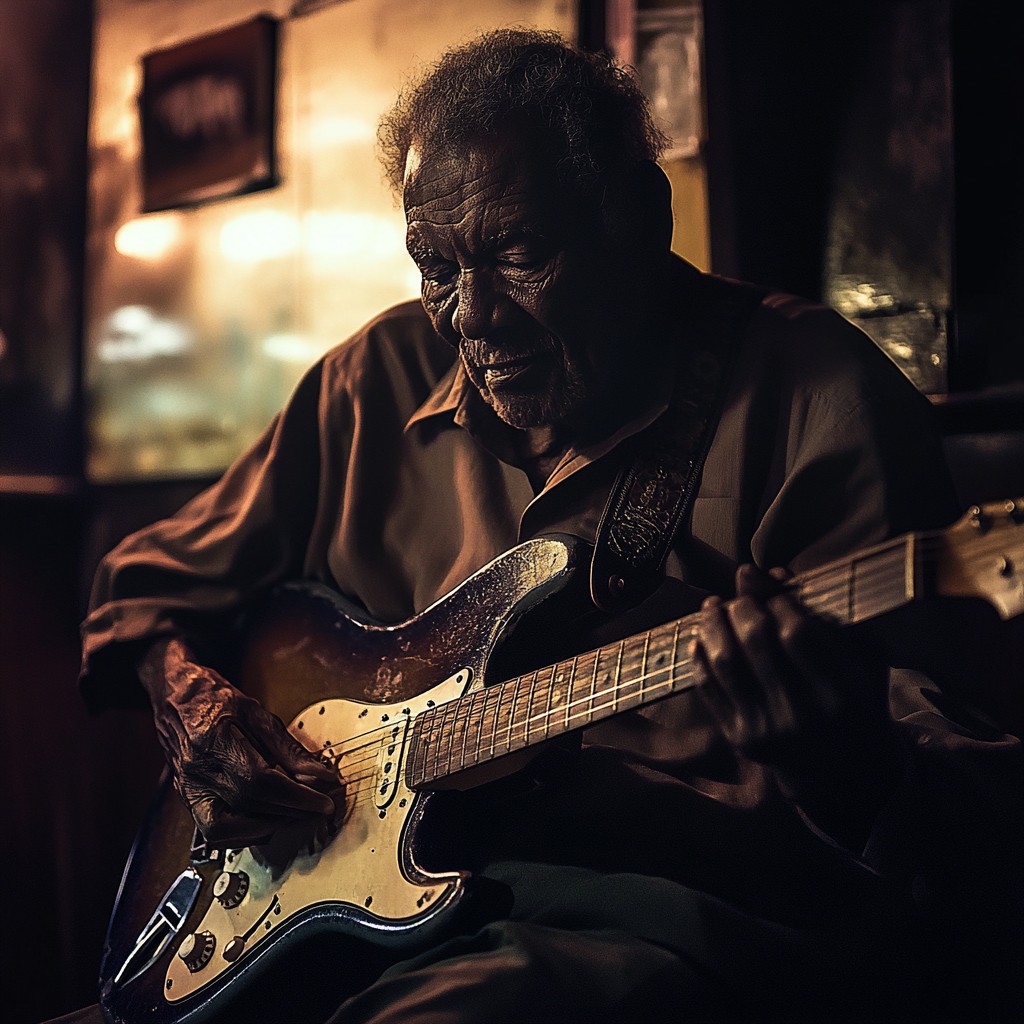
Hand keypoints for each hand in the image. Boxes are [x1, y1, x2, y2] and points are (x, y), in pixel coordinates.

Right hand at [139, 638, 345, 847]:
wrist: (174, 697)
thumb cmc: (213, 697)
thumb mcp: (256, 711)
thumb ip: (288, 747)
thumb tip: (319, 775)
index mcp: (213, 740)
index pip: (260, 781)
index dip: (296, 796)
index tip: (323, 801)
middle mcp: (195, 770)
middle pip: (248, 805)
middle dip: (291, 812)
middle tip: (318, 808)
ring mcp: (188, 789)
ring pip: (225, 830)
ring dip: (267, 826)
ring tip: (295, 814)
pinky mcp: (188, 799)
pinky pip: (214, 831)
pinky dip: (245, 832)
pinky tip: (267, 818)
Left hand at [690, 564, 902, 843]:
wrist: (841, 770)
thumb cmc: (855, 701)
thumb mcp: (861, 661)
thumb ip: (825, 615)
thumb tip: (774, 573)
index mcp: (841, 695)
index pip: (798, 633)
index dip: (778, 601)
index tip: (771, 587)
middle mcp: (803, 717)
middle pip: (758, 644)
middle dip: (743, 608)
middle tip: (740, 596)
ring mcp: (767, 730)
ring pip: (727, 663)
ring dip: (714, 625)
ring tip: (713, 605)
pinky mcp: (740, 739)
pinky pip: (710, 688)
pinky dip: (700, 657)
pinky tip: (701, 636)